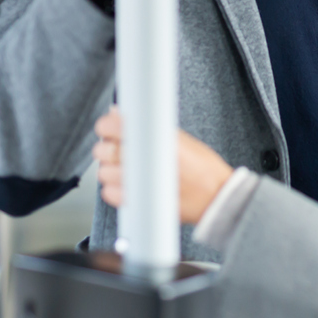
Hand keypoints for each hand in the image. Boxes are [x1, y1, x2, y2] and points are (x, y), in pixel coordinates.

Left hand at [93, 109, 233, 224]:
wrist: (214, 197)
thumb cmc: (202, 167)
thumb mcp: (179, 138)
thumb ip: (148, 126)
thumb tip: (120, 114)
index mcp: (155, 138)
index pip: (112, 126)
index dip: (106, 126)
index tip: (108, 129)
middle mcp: (145, 159)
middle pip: (103, 150)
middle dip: (108, 149)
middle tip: (122, 150)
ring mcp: (138, 183)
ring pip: (103, 172)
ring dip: (111, 170)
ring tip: (128, 170)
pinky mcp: (136, 203)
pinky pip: (109, 193)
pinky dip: (114, 188)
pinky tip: (130, 184)